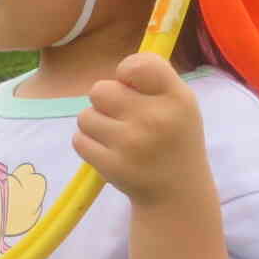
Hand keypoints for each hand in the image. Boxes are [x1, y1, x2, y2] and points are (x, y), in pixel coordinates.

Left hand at [73, 53, 209, 206]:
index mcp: (177, 98)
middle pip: (99, 89)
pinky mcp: (112, 166)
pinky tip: (110, 152)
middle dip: (105, 101)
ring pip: (85, 116)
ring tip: (117, 137)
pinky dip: (89, 144)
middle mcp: (156, 119)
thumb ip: (153, 79)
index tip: (130, 85)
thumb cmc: (173, 138)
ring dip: (95, 124)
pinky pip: (79, 140)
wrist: (177, 193)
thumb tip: (119, 67)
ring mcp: (132, 144)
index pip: (138, 65)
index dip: (126, 71)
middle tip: (122, 116)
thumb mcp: (180, 105)